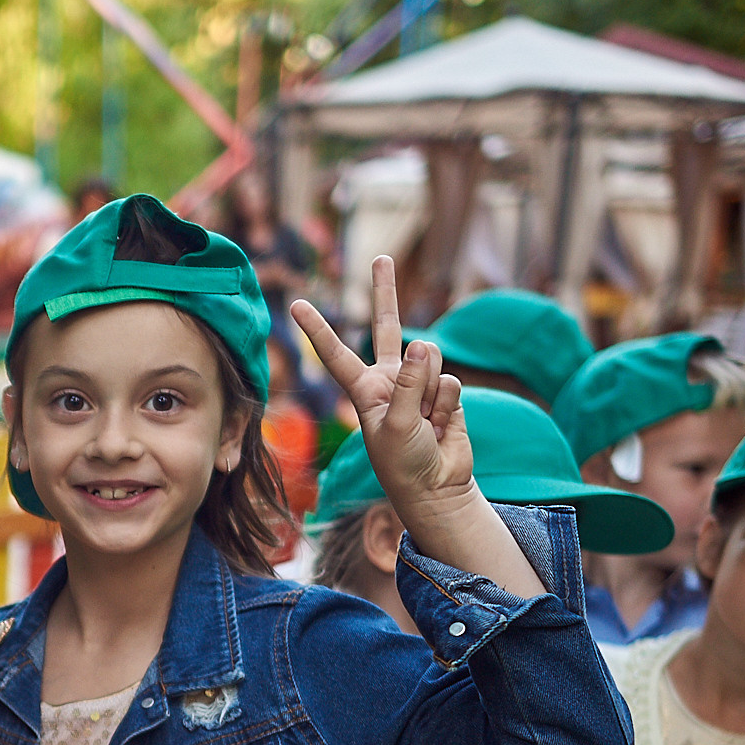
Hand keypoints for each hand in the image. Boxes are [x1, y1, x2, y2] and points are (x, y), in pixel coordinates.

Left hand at [290, 258, 544, 597]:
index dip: (317, 329)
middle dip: (385, 291)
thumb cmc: (404, 463)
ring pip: (429, 359)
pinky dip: (448, 404)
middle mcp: (390, 379)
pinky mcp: (445, 390)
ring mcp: (418, 382)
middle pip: (388, 326)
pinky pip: (450, 381)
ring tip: (425, 420)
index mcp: (364, 389)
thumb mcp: (395, 426)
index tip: (294, 305)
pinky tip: (441, 424)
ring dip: (431, 391)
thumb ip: (408, 386)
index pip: (335, 354)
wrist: (436, 486)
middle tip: (381, 258)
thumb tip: (421, 344)